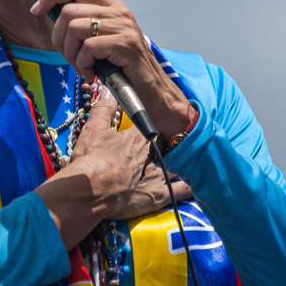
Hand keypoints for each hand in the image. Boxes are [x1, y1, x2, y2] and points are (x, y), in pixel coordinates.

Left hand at [31, 0, 195, 142]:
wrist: (153, 92)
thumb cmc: (124, 70)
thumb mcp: (103, 42)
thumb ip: (85, 27)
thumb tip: (52, 16)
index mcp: (112, 7)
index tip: (36, 10)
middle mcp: (119, 12)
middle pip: (68, 11)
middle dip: (59, 38)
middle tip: (70, 57)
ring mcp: (124, 26)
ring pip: (74, 28)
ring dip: (71, 54)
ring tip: (82, 67)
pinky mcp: (126, 44)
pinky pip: (88, 48)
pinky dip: (83, 65)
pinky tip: (92, 74)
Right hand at [35, 93, 176, 248]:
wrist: (90, 191)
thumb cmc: (91, 159)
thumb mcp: (94, 128)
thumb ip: (104, 108)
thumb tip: (109, 89)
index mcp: (139, 137)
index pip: (151, 125)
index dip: (151, 125)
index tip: (151, 124)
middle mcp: (152, 155)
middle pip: (166, 146)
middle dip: (167, 145)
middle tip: (168, 145)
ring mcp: (157, 175)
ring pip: (176, 166)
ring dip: (179, 164)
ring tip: (185, 163)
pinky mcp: (157, 195)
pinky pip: (180, 190)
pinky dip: (189, 187)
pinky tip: (195, 184)